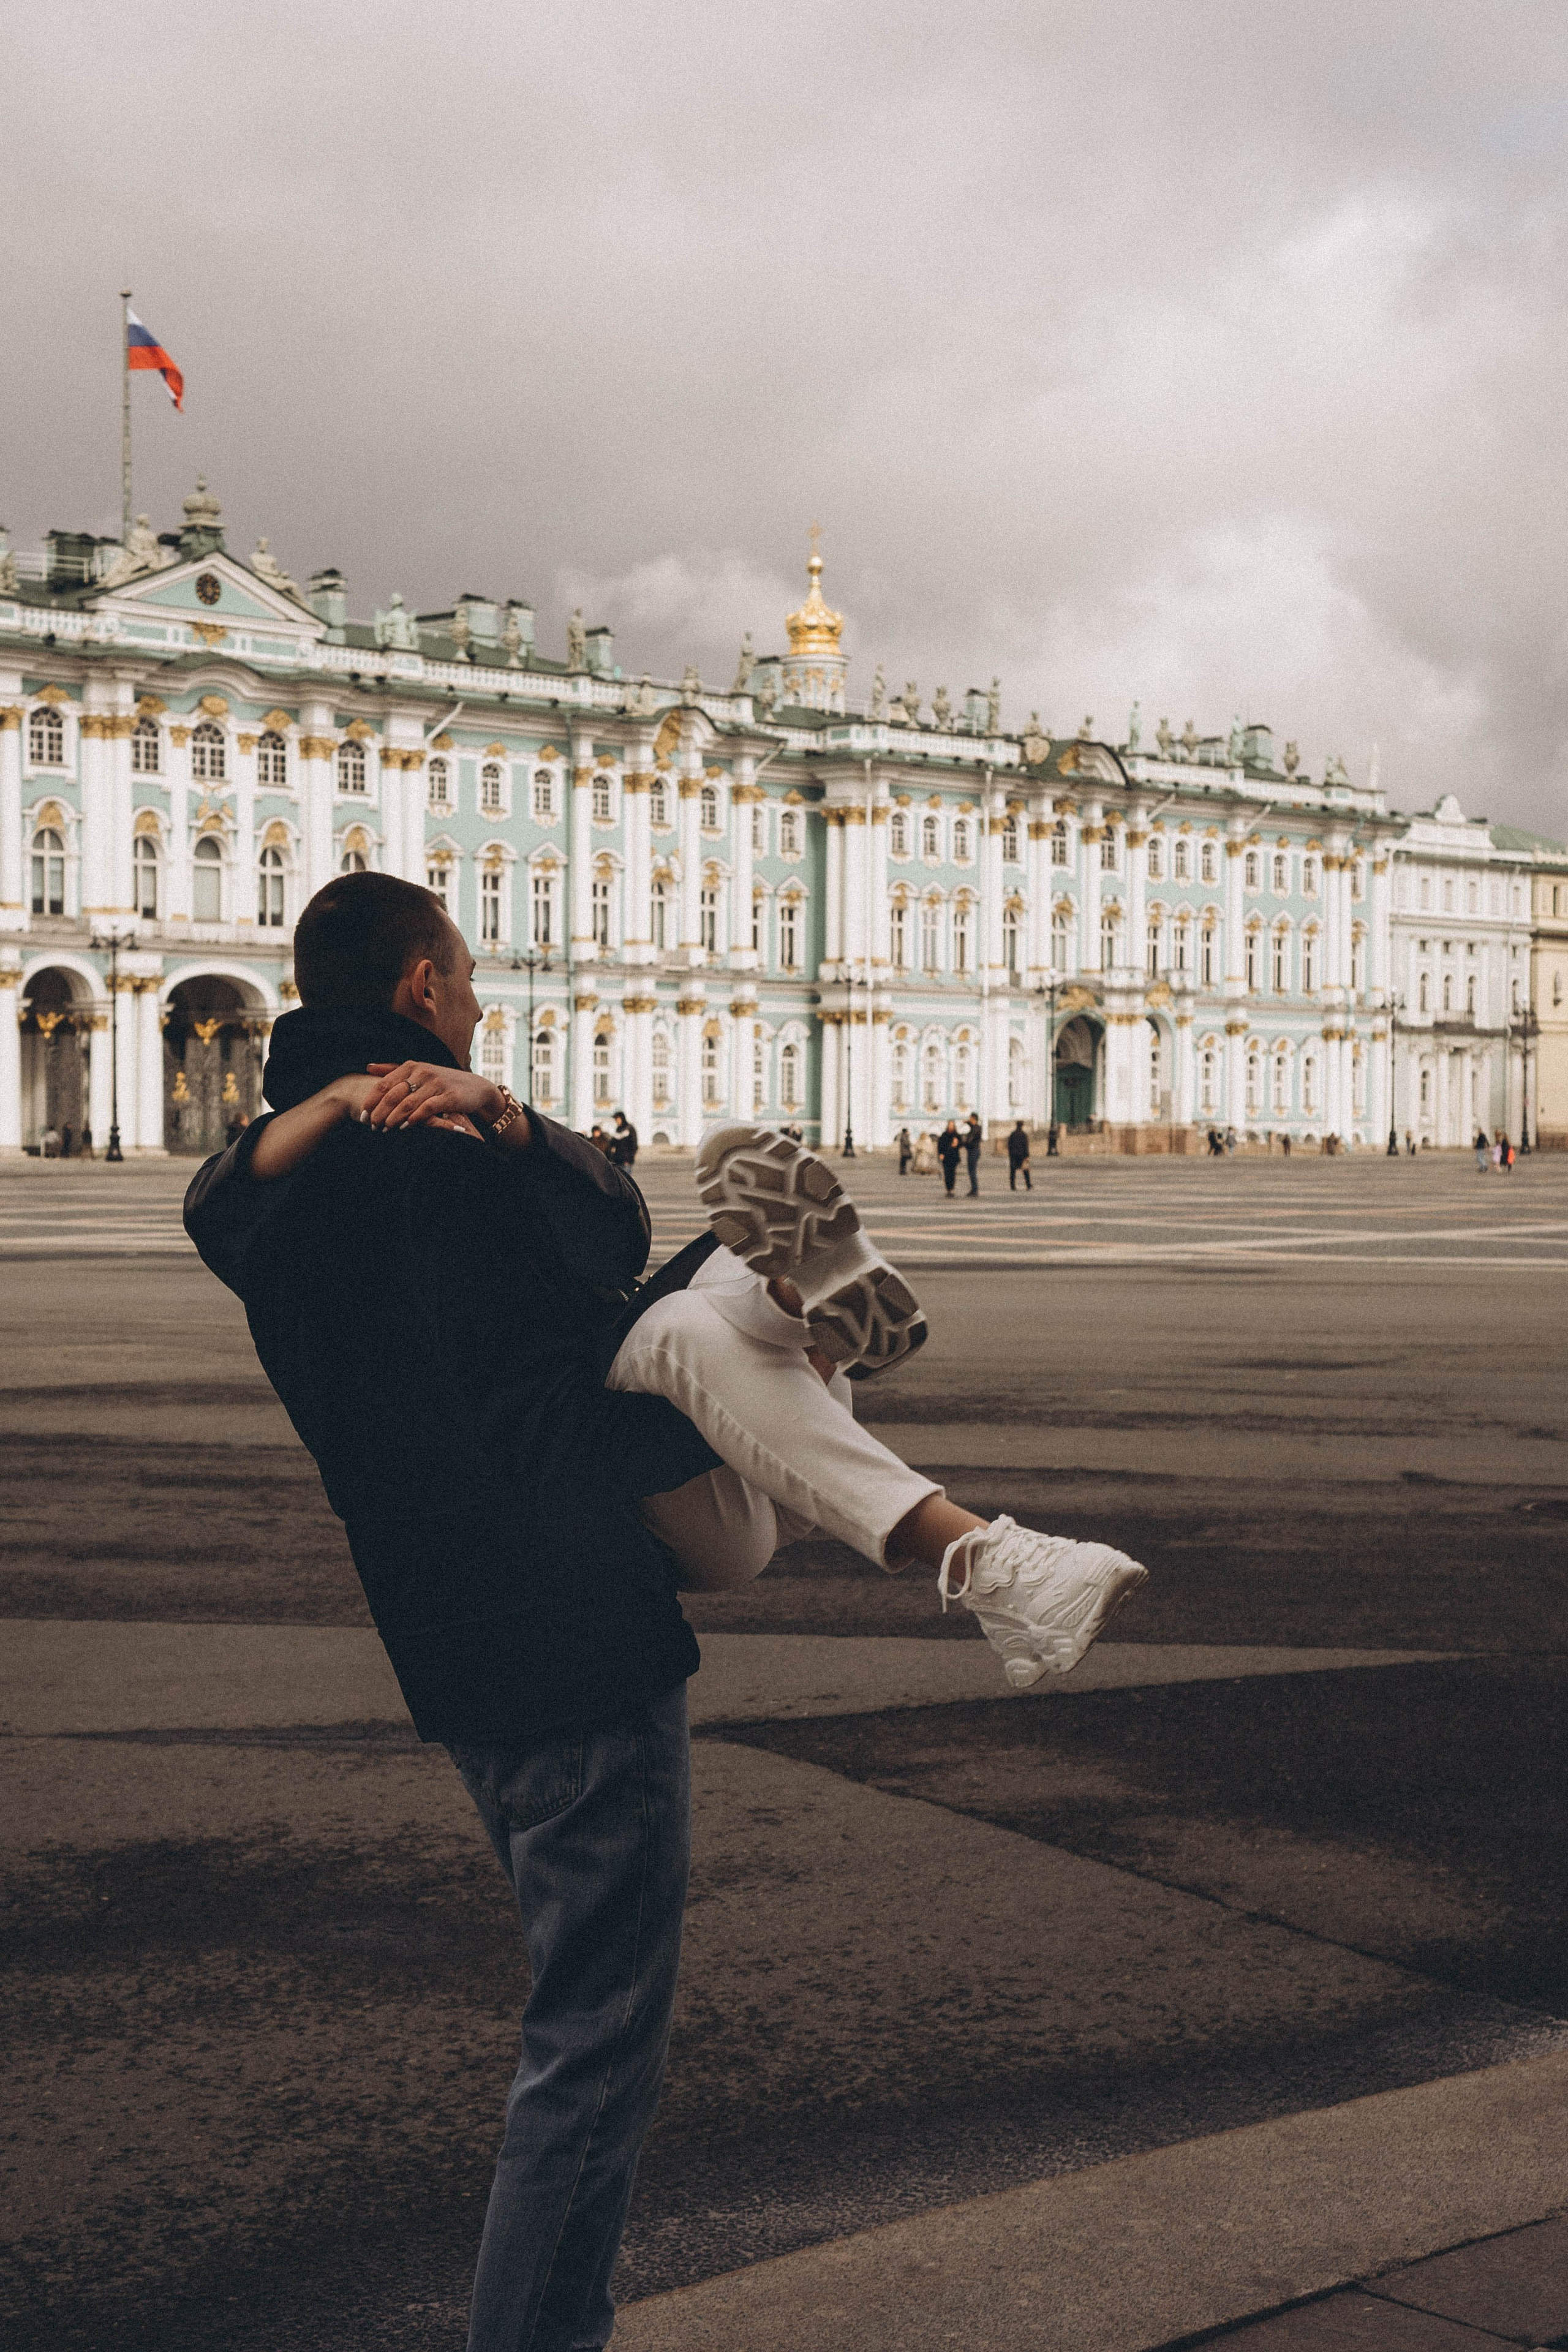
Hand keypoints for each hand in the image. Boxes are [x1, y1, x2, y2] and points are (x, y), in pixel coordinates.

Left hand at [359, 1061, 503, 1133]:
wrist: (475, 1087)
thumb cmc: (442, 1081)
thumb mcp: (418, 1071)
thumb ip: (393, 1070)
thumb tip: (368, 1067)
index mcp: (412, 1066)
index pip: (385, 1083)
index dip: (372, 1100)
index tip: (362, 1113)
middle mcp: (422, 1072)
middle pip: (393, 1094)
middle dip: (380, 1112)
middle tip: (371, 1125)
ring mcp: (436, 1084)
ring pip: (408, 1103)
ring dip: (394, 1118)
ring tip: (385, 1129)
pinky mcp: (449, 1096)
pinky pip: (427, 1109)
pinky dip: (414, 1119)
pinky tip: (406, 1127)